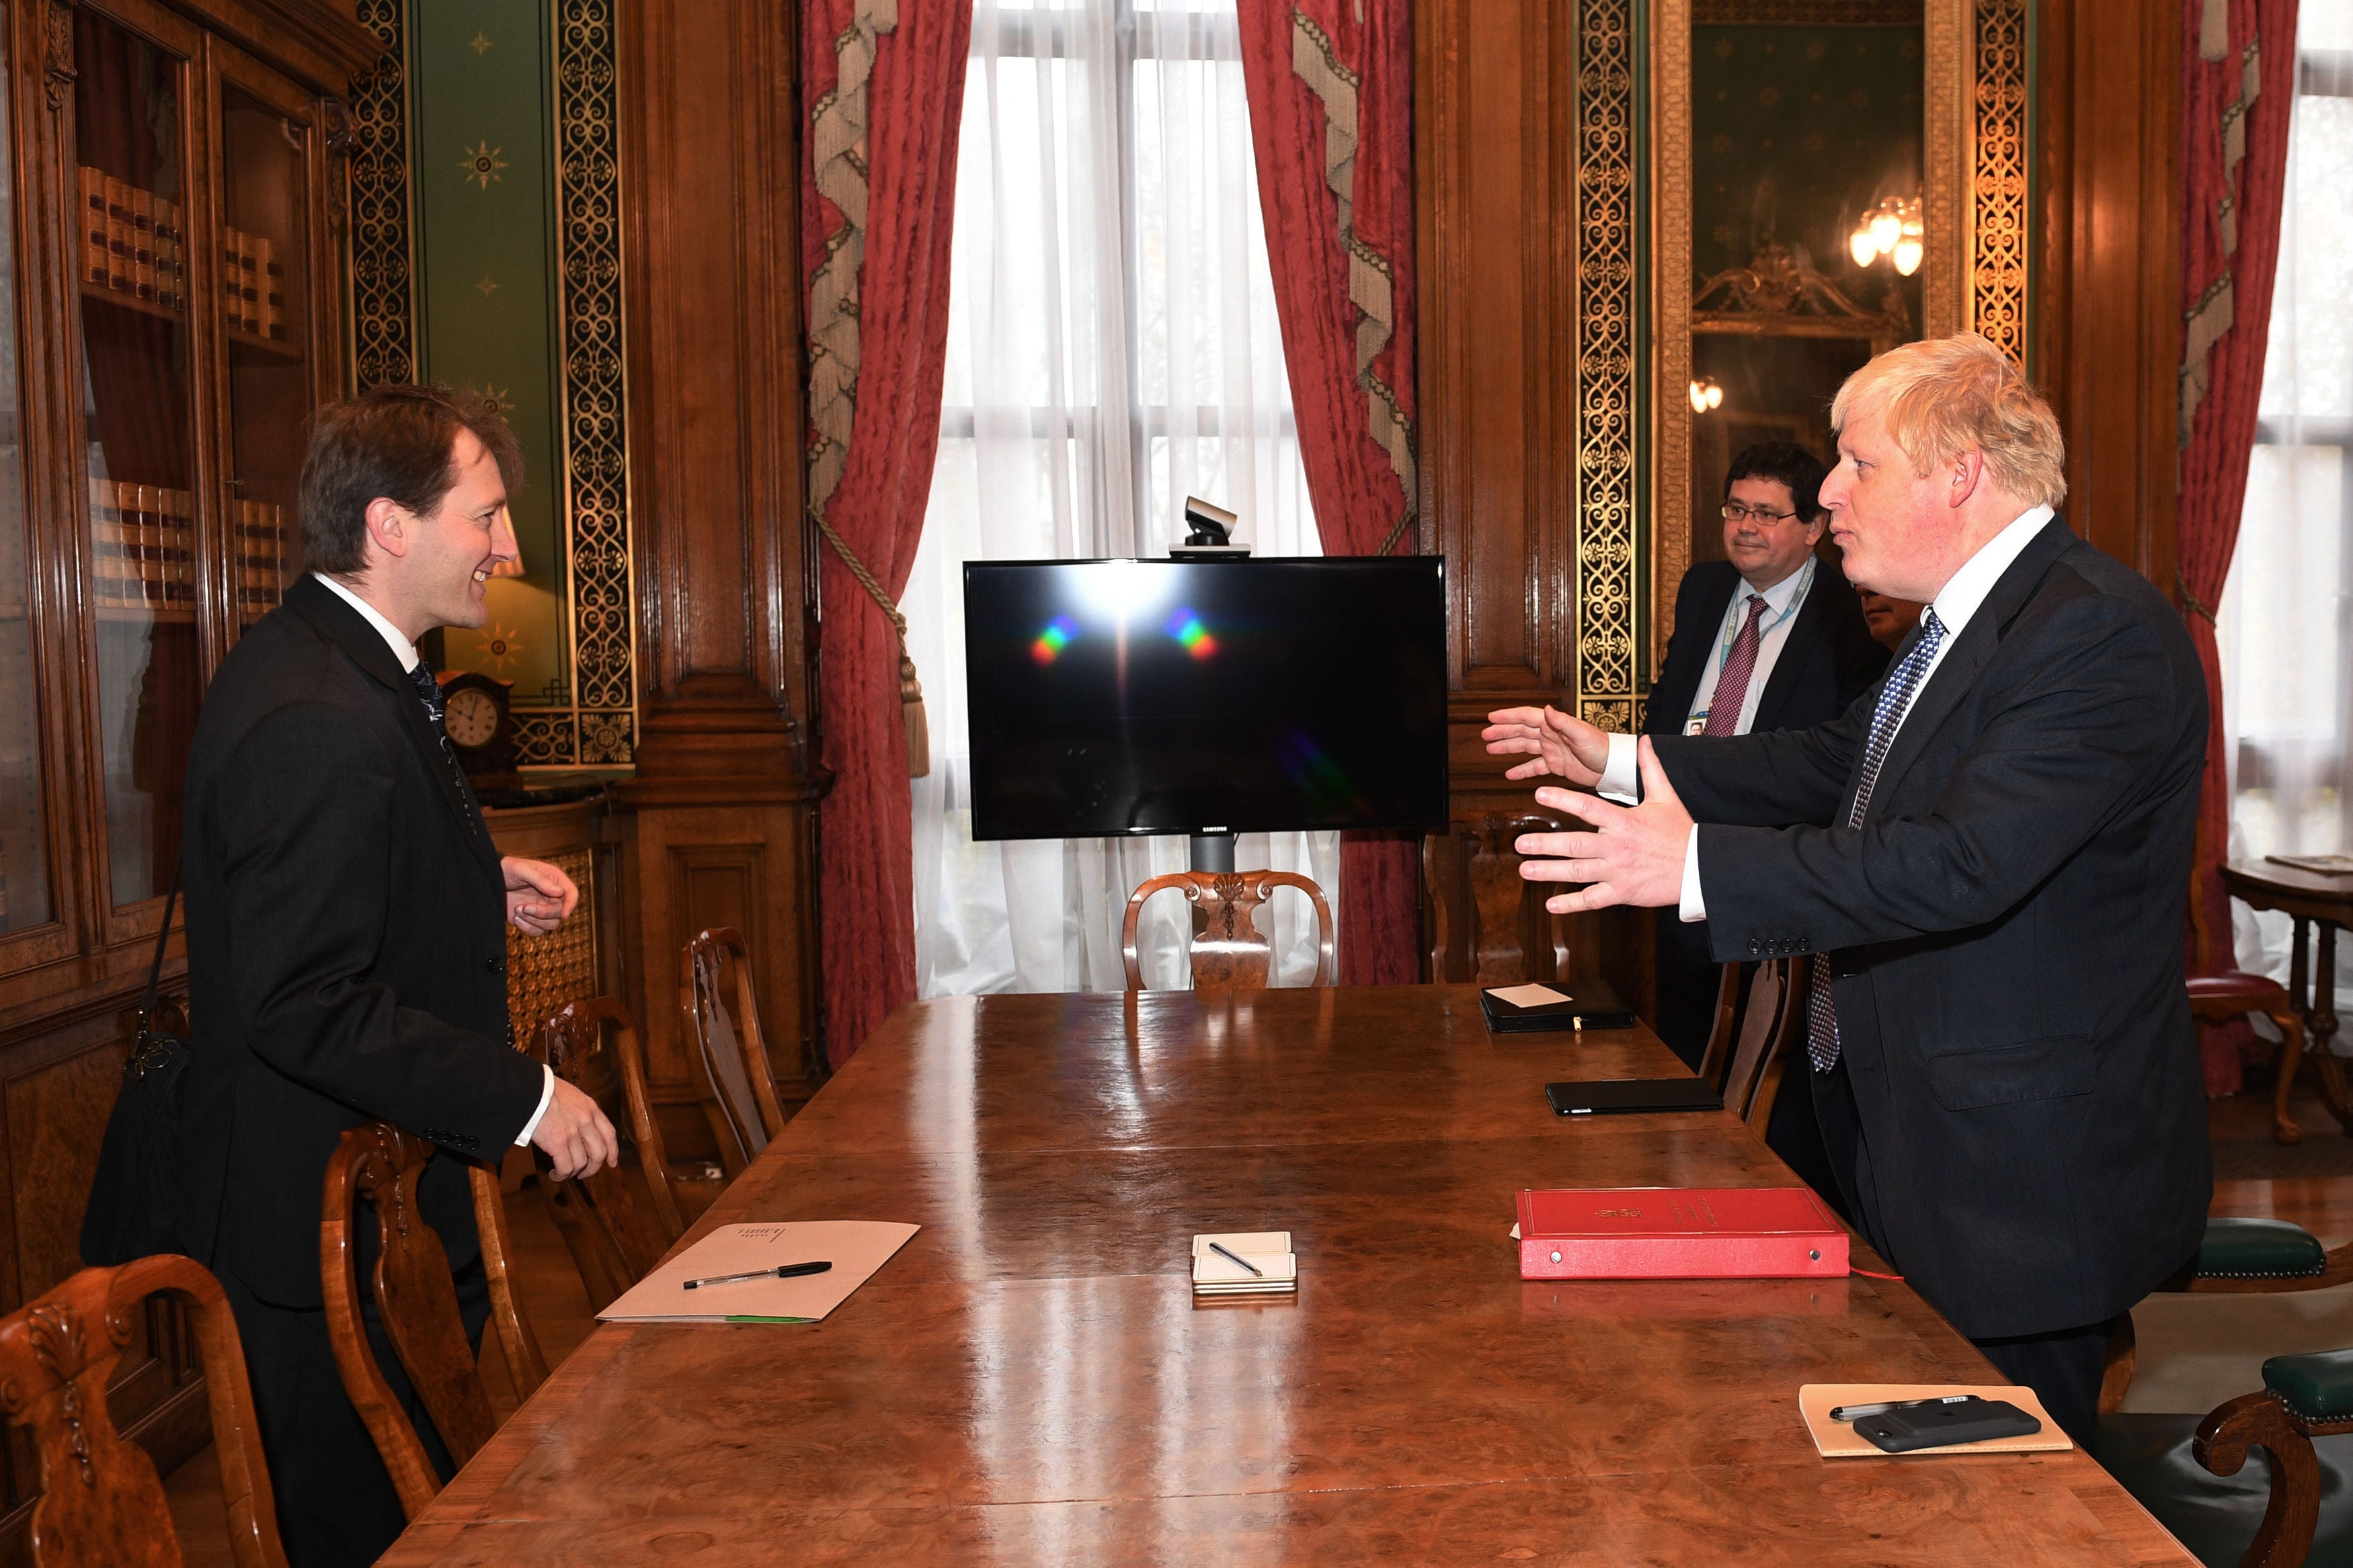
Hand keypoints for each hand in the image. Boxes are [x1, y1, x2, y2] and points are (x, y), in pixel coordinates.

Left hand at [502, 856, 577, 935]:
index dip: (571, 904)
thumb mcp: (522, 869)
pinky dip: (527, 928)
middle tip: (523, 907)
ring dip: (533, 920)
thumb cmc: (506, 869)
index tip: (564, 914)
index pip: (571, 893)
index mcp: (554, 880)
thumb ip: (541, 880)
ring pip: (551, 924)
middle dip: (542, 913)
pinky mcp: (531, 920)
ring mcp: (542, 909)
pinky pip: (537, 931)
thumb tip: (560, 892)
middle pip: (560, 912)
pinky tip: (515, 918)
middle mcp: (551, 896)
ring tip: (517, 909)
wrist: (489, 880)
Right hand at [531, 1078, 618, 1180]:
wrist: (529, 1090)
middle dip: (593, 1168)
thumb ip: (579, 1110)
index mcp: (590, 1108)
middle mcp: (586, 1121)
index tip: (611, 1161)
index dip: (612, 1151)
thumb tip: (578, 1127)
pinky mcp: (558, 1143)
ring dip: (573, 1172)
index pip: (609, 1133)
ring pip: (582, 1163)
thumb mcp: (571, 1095)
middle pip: (599, 1153)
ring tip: (564, 1173)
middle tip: (584, 1173)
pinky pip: (566, 1167)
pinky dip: (561, 1175)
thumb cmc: (544, 1090)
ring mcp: (573, 1133)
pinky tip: (555, 1174)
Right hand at [1482, 704, 1608, 787]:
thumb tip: (1545, 709)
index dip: (1507, 716)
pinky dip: (1522, 770)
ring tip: (1490, 750)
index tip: (1490, 717)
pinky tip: (1509, 774)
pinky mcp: (1556, 765)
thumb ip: (1563, 722)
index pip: (1525, 717)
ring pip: (1524, 748)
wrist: (1613, 766)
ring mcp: (1552, 750)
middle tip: (1485, 734)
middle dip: (1502, 732)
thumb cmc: (1601, 746)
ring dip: (1507, 748)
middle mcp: (1550, 735)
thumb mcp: (1581, 733)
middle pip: (1520, 732)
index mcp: (1553, 725)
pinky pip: (1535, 767)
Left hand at [1514, 737, 1693, 912]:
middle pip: (1575, 844)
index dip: (1562, 799)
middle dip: (1545, 844)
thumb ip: (1651, 767)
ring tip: (1524, 870)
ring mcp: (1618, 871)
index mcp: (1624, 821)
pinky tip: (1551, 904)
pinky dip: (1571, 904)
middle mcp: (1617, 847)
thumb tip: (1646, 740)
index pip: (1588, 807)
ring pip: (1578, 872)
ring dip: (1549, 871)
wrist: (1701, 867)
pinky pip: (1593, 899)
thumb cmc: (1681, 832)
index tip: (1539, 793)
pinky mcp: (1622, 892)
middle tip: (1519, 843)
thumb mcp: (1667, 796)